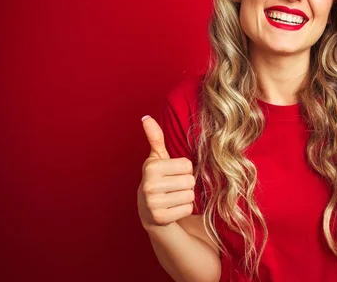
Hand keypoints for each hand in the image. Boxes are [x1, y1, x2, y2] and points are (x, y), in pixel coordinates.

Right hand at [137, 115, 195, 229]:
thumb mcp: (157, 158)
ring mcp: (153, 204)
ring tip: (173, 196)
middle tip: (174, 186)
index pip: (187, 165)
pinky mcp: (160, 219)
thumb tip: (146, 117)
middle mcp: (149, 185)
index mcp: (151, 167)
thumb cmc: (158, 178)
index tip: (172, 173)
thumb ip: (155, 138)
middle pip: (189, 181)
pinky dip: (184, 209)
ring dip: (186, 196)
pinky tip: (173, 208)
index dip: (184, 169)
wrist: (148, 210)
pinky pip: (187, 209)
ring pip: (190, 195)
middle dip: (186, 183)